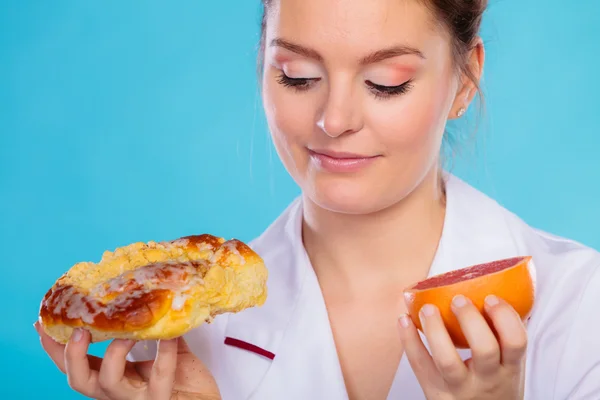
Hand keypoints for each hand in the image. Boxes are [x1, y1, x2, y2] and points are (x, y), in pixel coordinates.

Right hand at [35, 322, 220, 399]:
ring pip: (108, 382)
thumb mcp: (166, 351)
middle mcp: (119, 391)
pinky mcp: (161, 398)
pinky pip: (159, 374)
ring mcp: (138, 398)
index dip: (57, 349)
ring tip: (126, 331)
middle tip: (78, 330)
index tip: (43, 324)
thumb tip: (152, 296)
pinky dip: (165, 352)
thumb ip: (156, 329)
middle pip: (80, 380)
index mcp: (115, 378)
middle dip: (72, 355)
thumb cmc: (187, 381)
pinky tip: (170, 336)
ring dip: (113, 353)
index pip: (77, 365)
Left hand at [398, 295, 526, 399]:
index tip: (491, 298)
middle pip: (484, 350)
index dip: (505, 317)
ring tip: (427, 308)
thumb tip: (501, 289)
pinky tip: (404, 320)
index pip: (516, 342)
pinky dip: (409, 340)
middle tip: (458, 299)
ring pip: (447, 360)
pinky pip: (419, 366)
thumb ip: (504, 338)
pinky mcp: (435, 392)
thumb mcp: (509, 368)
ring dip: (435, 330)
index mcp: (509, 368)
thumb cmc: (495, 387)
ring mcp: (459, 388)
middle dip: (470, 320)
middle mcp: (486, 379)